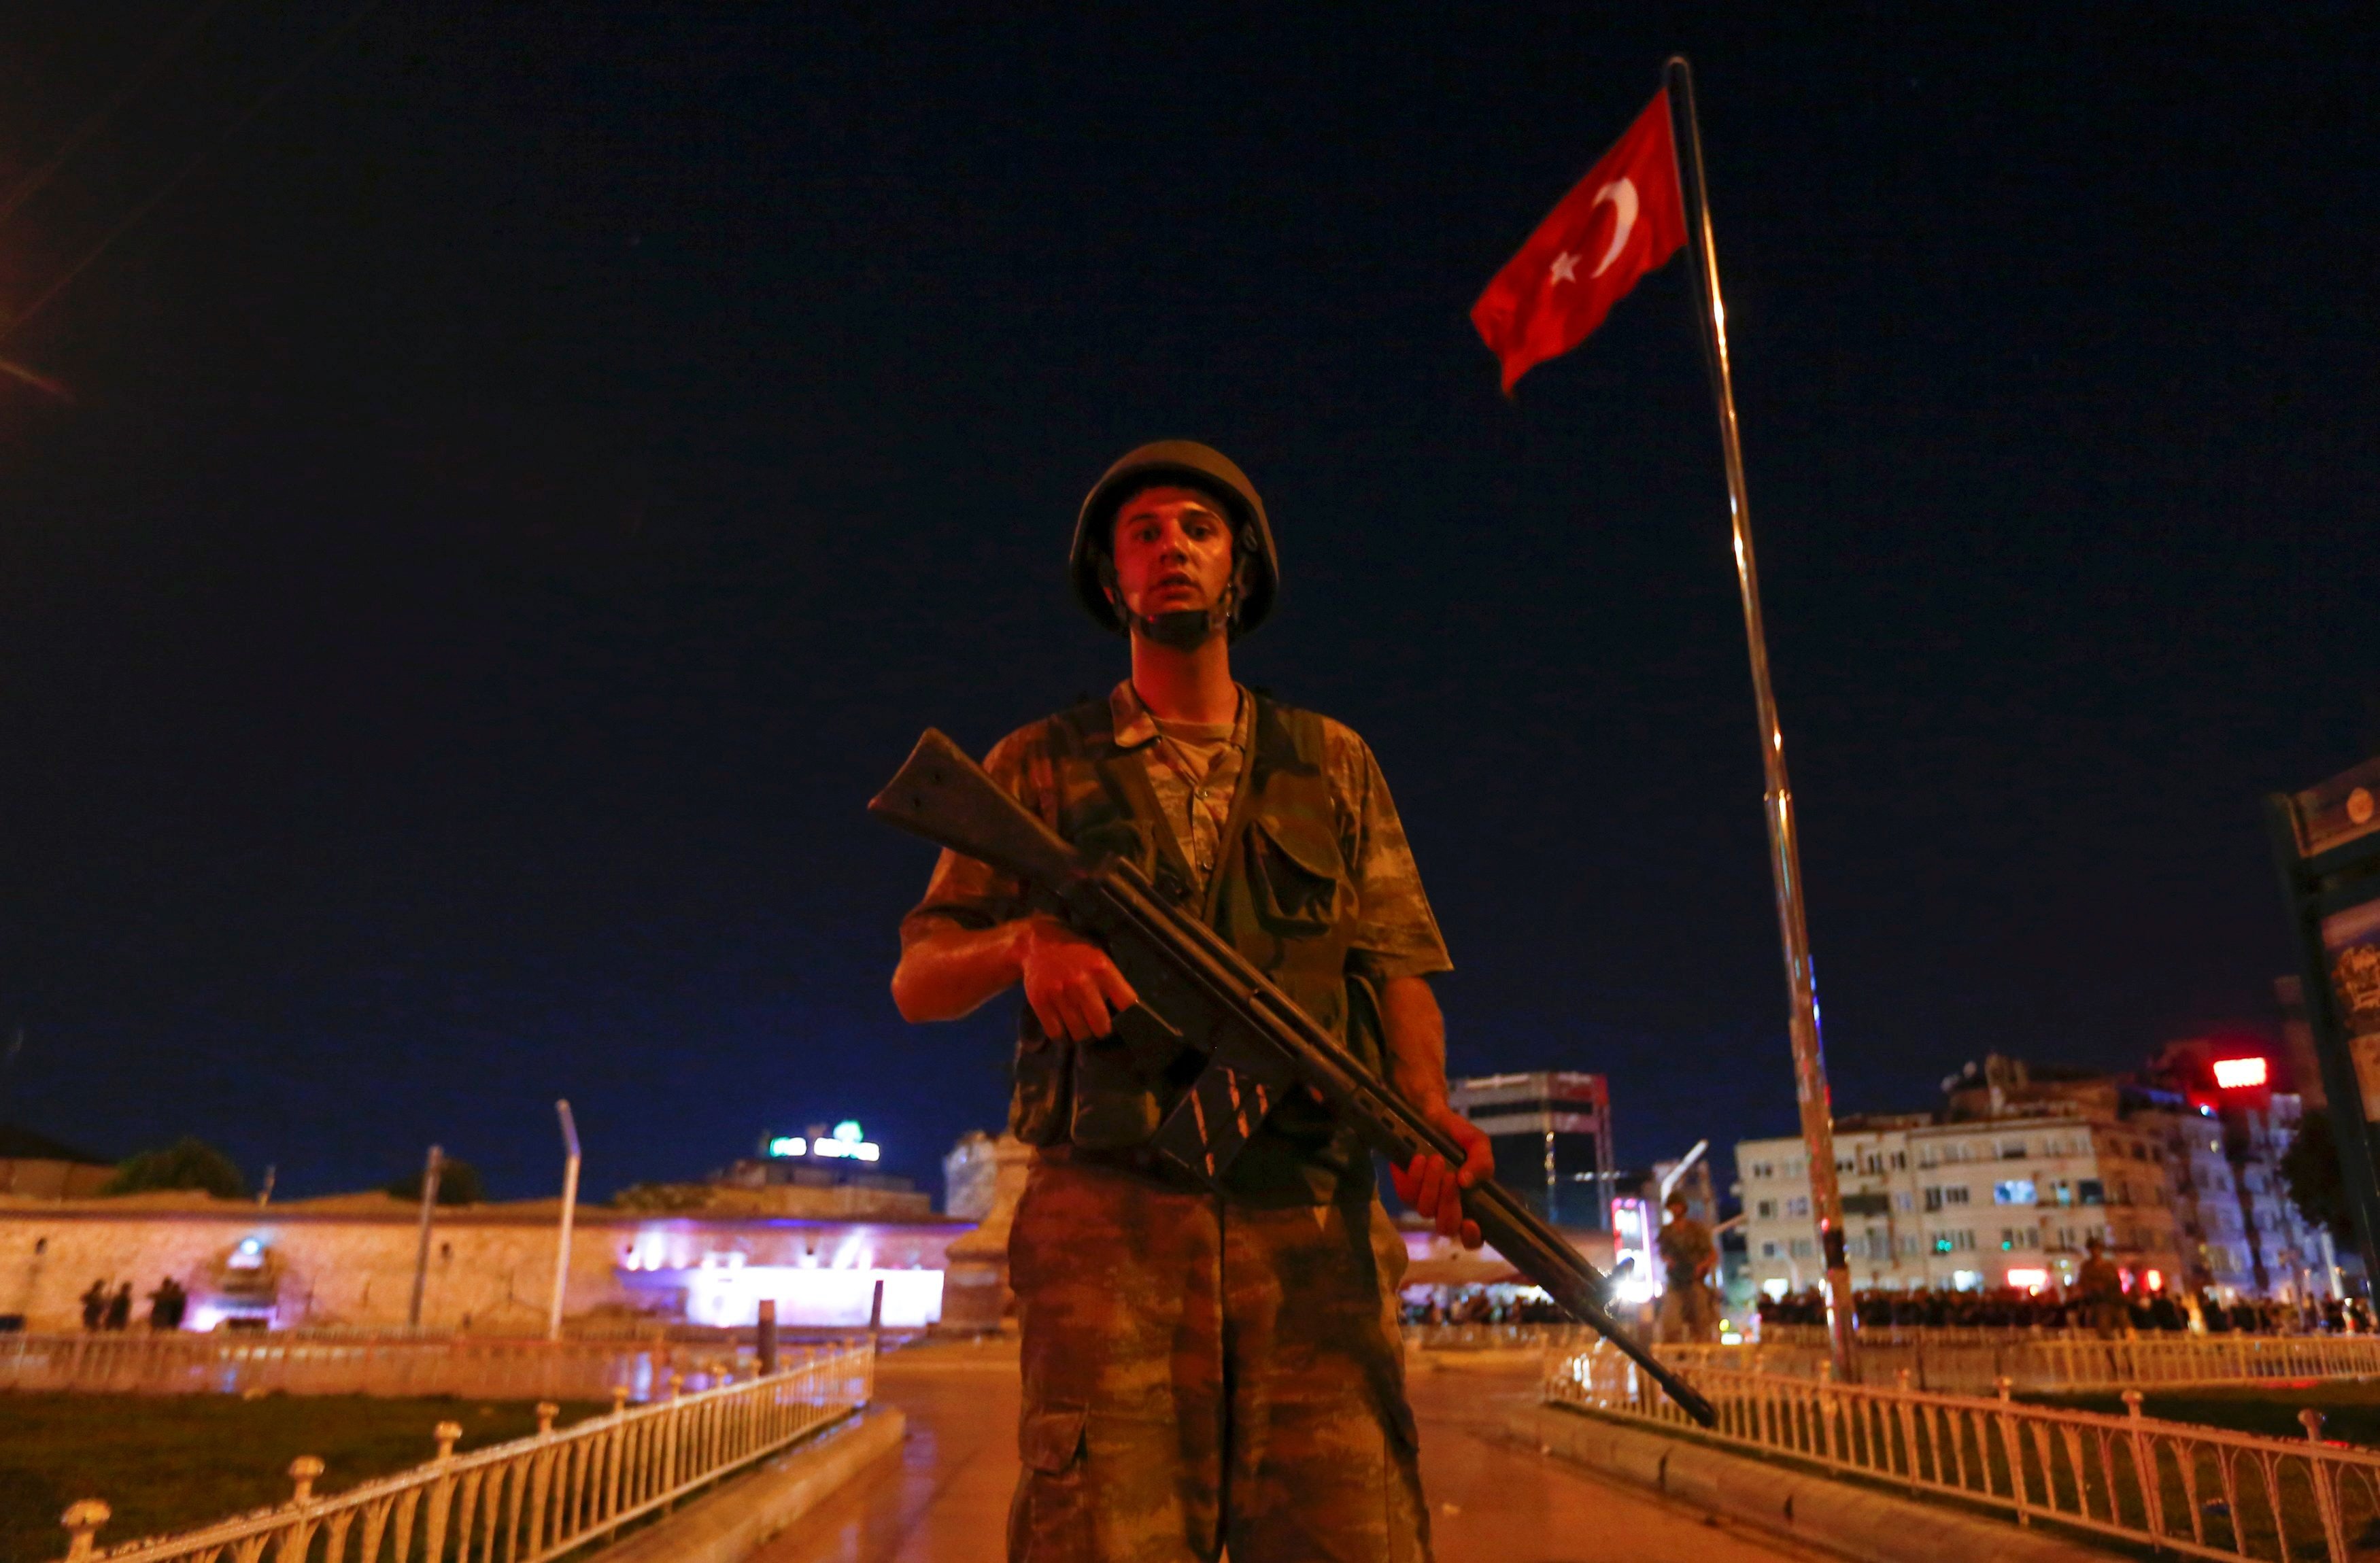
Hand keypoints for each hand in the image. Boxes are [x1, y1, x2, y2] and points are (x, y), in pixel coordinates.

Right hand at [1017, 917, 1137, 1041]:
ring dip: (1081, 1032)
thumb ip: (1111, 982)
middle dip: (1102, 1029)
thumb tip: (1126, 1011)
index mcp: (1102, 969)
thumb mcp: (1099, 958)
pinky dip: (1060, 1032)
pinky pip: (1056, 1032)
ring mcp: (1059, 993)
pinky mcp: (1040, 1001)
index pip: (1126, 1003)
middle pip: (1102, 1026)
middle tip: (1098, 1026)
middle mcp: (1081, 982)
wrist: (1037, 943)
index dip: (1128, 1014)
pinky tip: (1062, 1022)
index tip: (1122, 1018)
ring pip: (1079, 1033)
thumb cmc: (1075, 953)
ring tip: (1079, 1023)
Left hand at [1391, 1105, 1492, 1249]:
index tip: (1471, 1223)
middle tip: (1451, 1176)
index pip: (1472, 1237)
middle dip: (1449, 1203)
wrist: (1429, 1115)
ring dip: (1432, 1185)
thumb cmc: (1457, 1135)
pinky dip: (1415, 1177)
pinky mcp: (1405, 1190)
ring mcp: (1424, 1201)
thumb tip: (1467, 1181)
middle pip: (1447, 1227)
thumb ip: (1482, 1162)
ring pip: (1426, 1210)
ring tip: (1436, 1159)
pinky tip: (1419, 1159)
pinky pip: (1407, 1195)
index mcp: (1469, 1203)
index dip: (1472, 1238)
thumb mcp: (1477, 1143)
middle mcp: (1446, 1207)